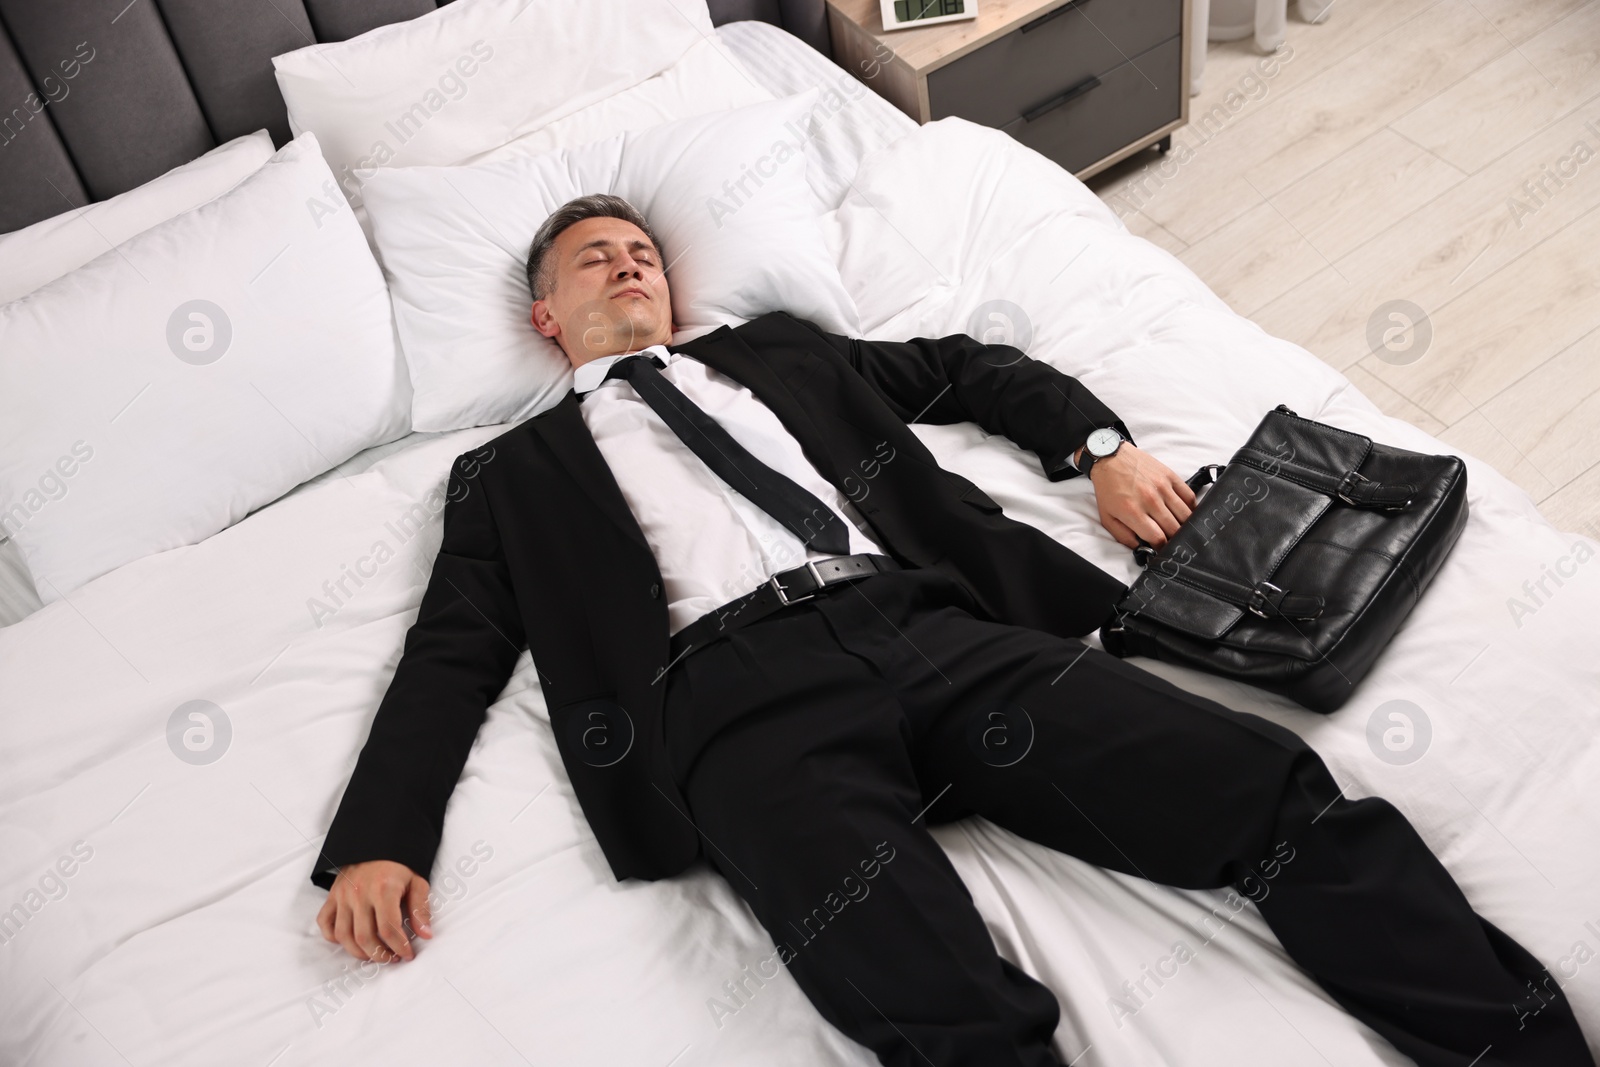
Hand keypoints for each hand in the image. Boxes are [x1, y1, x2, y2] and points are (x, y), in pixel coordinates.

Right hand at [316, 859, 431, 962]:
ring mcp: (342, 895)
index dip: (399, 947)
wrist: (377, 841)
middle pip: (364, 937)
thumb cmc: (399, 864)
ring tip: (374, 954)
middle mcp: (359, 893)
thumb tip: (425, 935)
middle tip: (392, 958)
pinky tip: (349, 941)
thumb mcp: (417, 881)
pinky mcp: (332, 895)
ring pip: (343, 935)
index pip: (388, 929)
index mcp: (383, 890)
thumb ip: (420, 909)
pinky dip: (333, 937)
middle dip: (380, 954)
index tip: (407, 954)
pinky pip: (325, 922)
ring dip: (358, 952)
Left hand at [1081, 443, 1196, 549]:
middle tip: (1172, 540)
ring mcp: (1162, 487)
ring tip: (1180, 528)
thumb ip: (1123, 536)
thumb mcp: (1107, 517)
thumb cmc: (1108, 489)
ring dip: (1184, 525)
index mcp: (1133, 512)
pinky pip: (1189, 496)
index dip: (1162, 548)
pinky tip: (1185, 512)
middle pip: (1174, 528)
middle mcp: (1150, 500)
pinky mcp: (1170, 476)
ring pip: (1185, 514)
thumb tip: (1140, 548)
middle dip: (1174, 538)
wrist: (1110, 458)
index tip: (1162, 548)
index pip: (1158, 538)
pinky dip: (1191, 507)